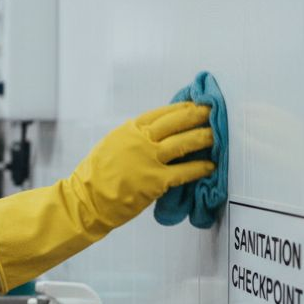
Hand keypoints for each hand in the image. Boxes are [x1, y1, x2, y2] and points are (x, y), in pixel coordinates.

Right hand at [0, 101, 214, 292]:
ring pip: (184, 142)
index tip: (196, 103)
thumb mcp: (112, 145)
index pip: (162, 112)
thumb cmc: (96, 176)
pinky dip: (200, 168)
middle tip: (214, 111)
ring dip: (204, 137)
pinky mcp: (155, 181)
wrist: (85, 200)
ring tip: (217, 134)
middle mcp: (140, 140)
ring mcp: (148, 160)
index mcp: (129, 129)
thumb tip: (154, 133)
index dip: (182, 107)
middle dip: (198, 115)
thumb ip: (133, 137)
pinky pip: (184, 172)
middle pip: (177, 121)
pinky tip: (210, 166)